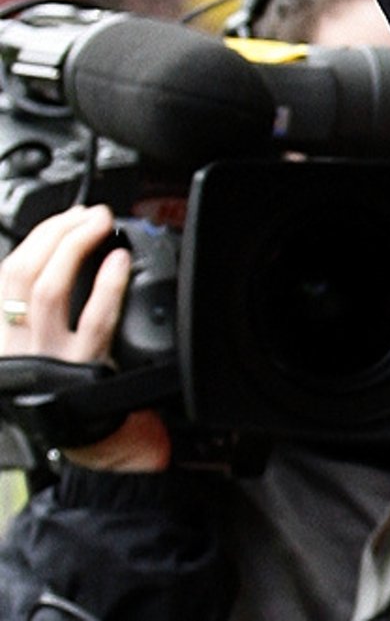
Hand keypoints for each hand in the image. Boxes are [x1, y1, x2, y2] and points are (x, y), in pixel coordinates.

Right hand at [0, 206, 170, 472]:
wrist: (77, 436)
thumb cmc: (59, 380)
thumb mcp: (31, 339)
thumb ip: (34, 298)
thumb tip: (62, 243)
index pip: (7, 272)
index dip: (39, 237)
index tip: (66, 217)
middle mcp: (13, 344)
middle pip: (22, 274)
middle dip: (56, 233)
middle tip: (89, 214)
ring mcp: (45, 358)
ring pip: (48, 291)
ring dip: (75, 247)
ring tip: (100, 224)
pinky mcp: (79, 372)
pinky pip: (94, 322)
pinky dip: (106, 286)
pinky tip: (118, 262)